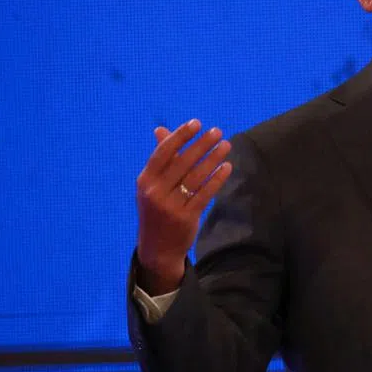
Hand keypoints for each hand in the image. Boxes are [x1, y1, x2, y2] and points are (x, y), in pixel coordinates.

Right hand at [135, 119, 232, 294]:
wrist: (157, 248)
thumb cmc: (156, 209)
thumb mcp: (152, 185)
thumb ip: (161, 159)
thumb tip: (161, 130)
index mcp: (145, 180)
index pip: (163, 152)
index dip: (180, 136)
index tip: (197, 123)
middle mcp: (155, 192)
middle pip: (182, 162)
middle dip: (202, 145)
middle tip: (218, 132)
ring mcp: (170, 206)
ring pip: (196, 177)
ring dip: (213, 158)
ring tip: (226, 145)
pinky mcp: (186, 217)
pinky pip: (205, 194)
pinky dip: (217, 179)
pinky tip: (226, 167)